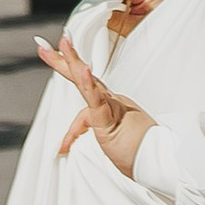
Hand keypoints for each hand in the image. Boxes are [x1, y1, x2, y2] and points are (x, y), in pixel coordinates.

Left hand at [35, 31, 152, 176]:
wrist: (161, 161)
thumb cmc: (141, 156)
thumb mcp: (115, 149)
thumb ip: (103, 142)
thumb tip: (81, 149)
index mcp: (112, 108)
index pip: (87, 103)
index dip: (71, 129)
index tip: (62, 149)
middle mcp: (112, 102)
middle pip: (83, 78)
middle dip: (63, 60)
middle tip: (42, 46)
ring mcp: (113, 106)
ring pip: (87, 81)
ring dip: (73, 61)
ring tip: (62, 43)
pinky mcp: (112, 116)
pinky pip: (97, 99)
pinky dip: (89, 84)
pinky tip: (82, 69)